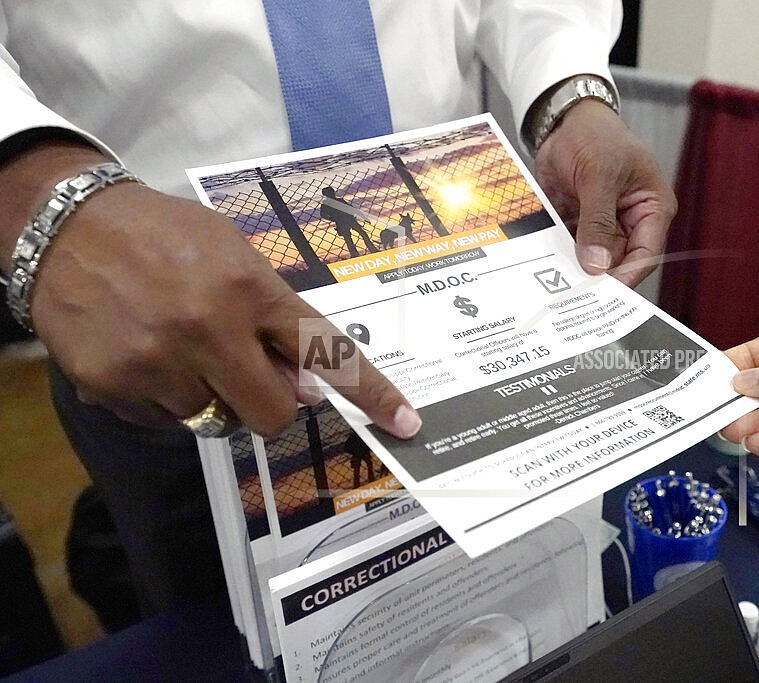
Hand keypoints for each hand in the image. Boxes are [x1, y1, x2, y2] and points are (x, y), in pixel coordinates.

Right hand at [2, 140, 420, 438]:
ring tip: (181, 348)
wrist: (68, 226)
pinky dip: (165, 400)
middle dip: (269, 404)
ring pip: (214, 423)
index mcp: (249, 291)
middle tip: (248, 374)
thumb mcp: (235, 253)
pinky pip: (164, 422)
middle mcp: (207, 330)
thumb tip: (305, 385)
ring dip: (211, 397)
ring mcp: (156, 363)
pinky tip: (147, 353)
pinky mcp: (112, 387)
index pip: (327, 352)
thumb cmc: (166, 235)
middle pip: (271, 415)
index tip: (406, 424)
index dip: (371, 393)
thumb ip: (274, 315)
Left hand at [533, 99, 675, 287]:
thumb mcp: (598, 176)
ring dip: (575, 269)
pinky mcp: (579, 225)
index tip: (604, 293)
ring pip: (593, 260)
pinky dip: (559, 257)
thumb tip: (597, 264)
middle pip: (619, 262)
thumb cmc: (596, 135)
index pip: (647, 253)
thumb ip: (598, 221)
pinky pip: (571, 248)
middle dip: (598, 276)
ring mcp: (604, 225)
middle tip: (573, 294)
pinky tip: (544, 267)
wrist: (564, 121)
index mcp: (652, 208)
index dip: (627, 275)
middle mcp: (631, 222)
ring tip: (556, 284)